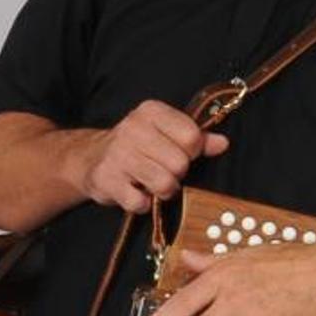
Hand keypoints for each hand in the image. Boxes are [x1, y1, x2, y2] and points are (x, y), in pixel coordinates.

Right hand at [78, 101, 228, 211]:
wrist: (92, 157)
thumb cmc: (138, 145)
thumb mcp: (166, 133)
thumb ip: (196, 137)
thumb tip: (222, 143)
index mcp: (151, 112)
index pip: (192, 137)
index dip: (192, 152)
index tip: (178, 152)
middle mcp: (132, 128)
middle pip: (180, 164)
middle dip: (176, 173)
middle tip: (162, 169)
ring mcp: (117, 154)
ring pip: (164, 184)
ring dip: (162, 190)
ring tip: (151, 181)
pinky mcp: (106, 179)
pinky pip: (141, 203)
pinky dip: (142, 203)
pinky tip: (134, 191)